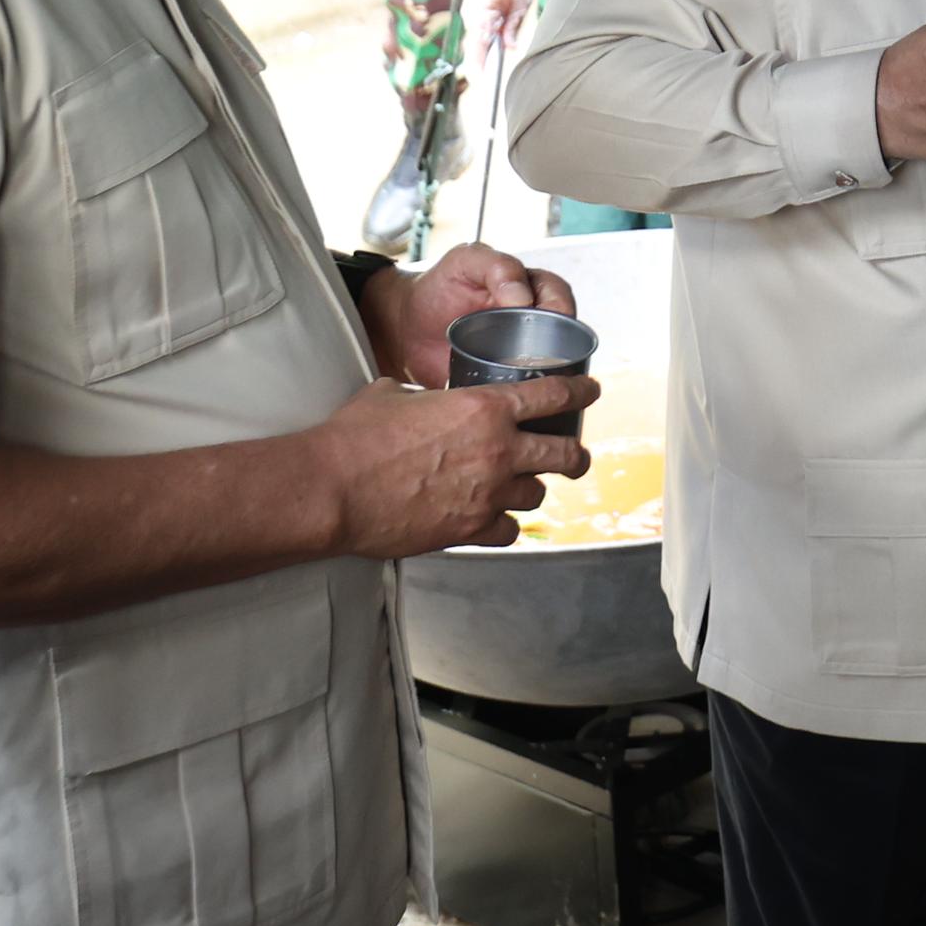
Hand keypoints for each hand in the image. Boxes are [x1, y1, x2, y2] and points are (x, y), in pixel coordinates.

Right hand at [316, 373, 595, 557]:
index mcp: (485, 407)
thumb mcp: (394, 394)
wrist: (333, 488)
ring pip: (537, 495)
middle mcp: (499, 449)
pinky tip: (495, 522)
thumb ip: (422, 395)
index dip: (580, 393)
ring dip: (531, 491)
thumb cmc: (355, 438)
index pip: (554, 395)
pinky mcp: (471, 530)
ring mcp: (489, 493)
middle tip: (576, 456)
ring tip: (521, 490)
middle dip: (575, 455)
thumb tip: (417, 397)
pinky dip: (505, 527)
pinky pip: (509, 531)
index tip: (591, 393)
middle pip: (564, 453)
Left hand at [356, 241, 577, 390]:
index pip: (560, 298)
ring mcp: (521, 356)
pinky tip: (515, 398)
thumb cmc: (438, 287)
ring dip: (547, 375)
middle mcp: (533, 323)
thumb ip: (498, 267)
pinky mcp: (504, 383)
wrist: (404, 327)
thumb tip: (525, 297)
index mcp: (531, 290)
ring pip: (553, 367)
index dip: (559, 309)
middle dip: (559, 349)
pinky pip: (527, 391)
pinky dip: (527, 397)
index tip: (542, 317)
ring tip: (528, 380)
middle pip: (565, 337)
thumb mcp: (465, 262)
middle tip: (540, 356)